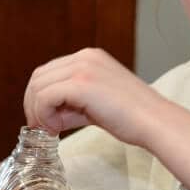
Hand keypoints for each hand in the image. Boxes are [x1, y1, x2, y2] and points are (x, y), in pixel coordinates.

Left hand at [23, 48, 167, 145]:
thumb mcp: (98, 107)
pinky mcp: (81, 84)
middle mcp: (84, 57)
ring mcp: (82, 68)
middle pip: (39, 76)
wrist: (155, 122)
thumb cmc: (134, 120)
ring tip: (51, 131)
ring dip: (39, 112)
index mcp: (89, 58)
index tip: (45, 122)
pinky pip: (45, 97)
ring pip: (39, 86)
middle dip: (34, 105)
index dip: (40, 99)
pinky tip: (56, 129)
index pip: (50, 72)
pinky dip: (44, 115)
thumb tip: (51, 118)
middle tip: (41, 129)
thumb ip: (74, 107)